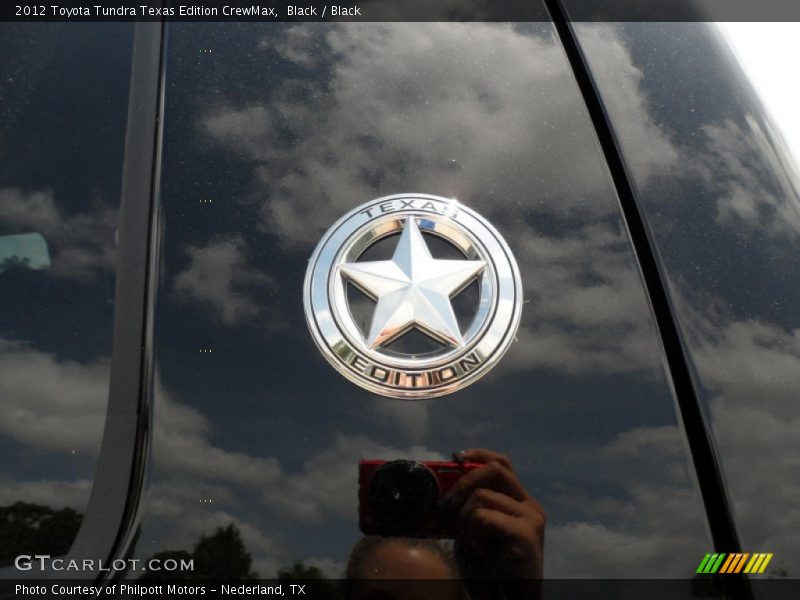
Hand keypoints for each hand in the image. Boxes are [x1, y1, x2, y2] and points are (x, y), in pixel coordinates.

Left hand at [445, 448, 544, 578]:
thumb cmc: (486, 572)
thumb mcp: (471, 532)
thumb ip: (465, 507)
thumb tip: (441, 485)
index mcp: (519, 502)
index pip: (502, 463)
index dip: (478, 455)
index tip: (455, 456)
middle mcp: (530, 506)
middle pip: (494, 469)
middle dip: (463, 482)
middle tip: (445, 506)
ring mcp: (531, 518)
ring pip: (481, 495)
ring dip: (464, 521)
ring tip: (474, 545)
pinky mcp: (526, 532)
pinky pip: (482, 516)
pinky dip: (472, 535)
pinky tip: (483, 554)